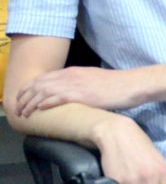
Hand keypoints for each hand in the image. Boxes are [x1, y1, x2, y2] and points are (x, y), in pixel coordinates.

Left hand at [13, 66, 145, 118]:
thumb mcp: (94, 80)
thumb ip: (81, 84)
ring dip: (30, 102)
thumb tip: (74, 93)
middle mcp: (70, 75)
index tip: (23, 96)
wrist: (131, 84)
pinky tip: (38, 110)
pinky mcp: (80, 94)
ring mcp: (74, 84)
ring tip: (23, 112)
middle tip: (18, 107)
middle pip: (38, 84)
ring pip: (43, 91)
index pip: (44, 78)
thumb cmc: (117, 85)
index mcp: (73, 71)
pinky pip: (55, 98)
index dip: (30, 87)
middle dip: (25, 96)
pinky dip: (44, 104)